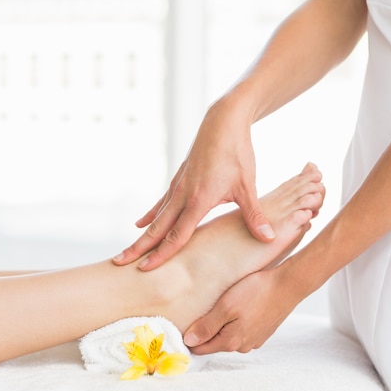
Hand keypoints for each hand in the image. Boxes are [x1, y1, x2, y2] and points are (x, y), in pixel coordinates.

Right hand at [113, 100, 274, 270]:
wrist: (223, 121)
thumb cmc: (237, 152)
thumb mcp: (248, 186)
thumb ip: (255, 215)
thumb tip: (270, 239)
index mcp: (198, 200)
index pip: (177, 235)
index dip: (162, 254)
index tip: (145, 269)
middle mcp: (183, 194)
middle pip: (158, 228)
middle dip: (140, 247)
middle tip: (120, 263)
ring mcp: (178, 185)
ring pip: (158, 216)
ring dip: (143, 234)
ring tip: (128, 250)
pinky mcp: (179, 178)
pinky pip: (162, 202)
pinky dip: (151, 214)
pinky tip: (141, 222)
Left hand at [182, 266, 298, 353]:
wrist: (288, 285)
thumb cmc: (256, 291)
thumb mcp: (226, 306)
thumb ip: (207, 326)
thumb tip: (189, 342)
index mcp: (230, 342)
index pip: (200, 349)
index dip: (189, 339)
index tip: (181, 325)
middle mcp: (242, 346)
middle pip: (214, 343)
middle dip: (205, 330)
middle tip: (200, 310)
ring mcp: (254, 340)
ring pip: (228, 336)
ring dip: (221, 325)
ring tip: (220, 306)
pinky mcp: (262, 332)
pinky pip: (241, 330)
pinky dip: (235, 322)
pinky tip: (237, 307)